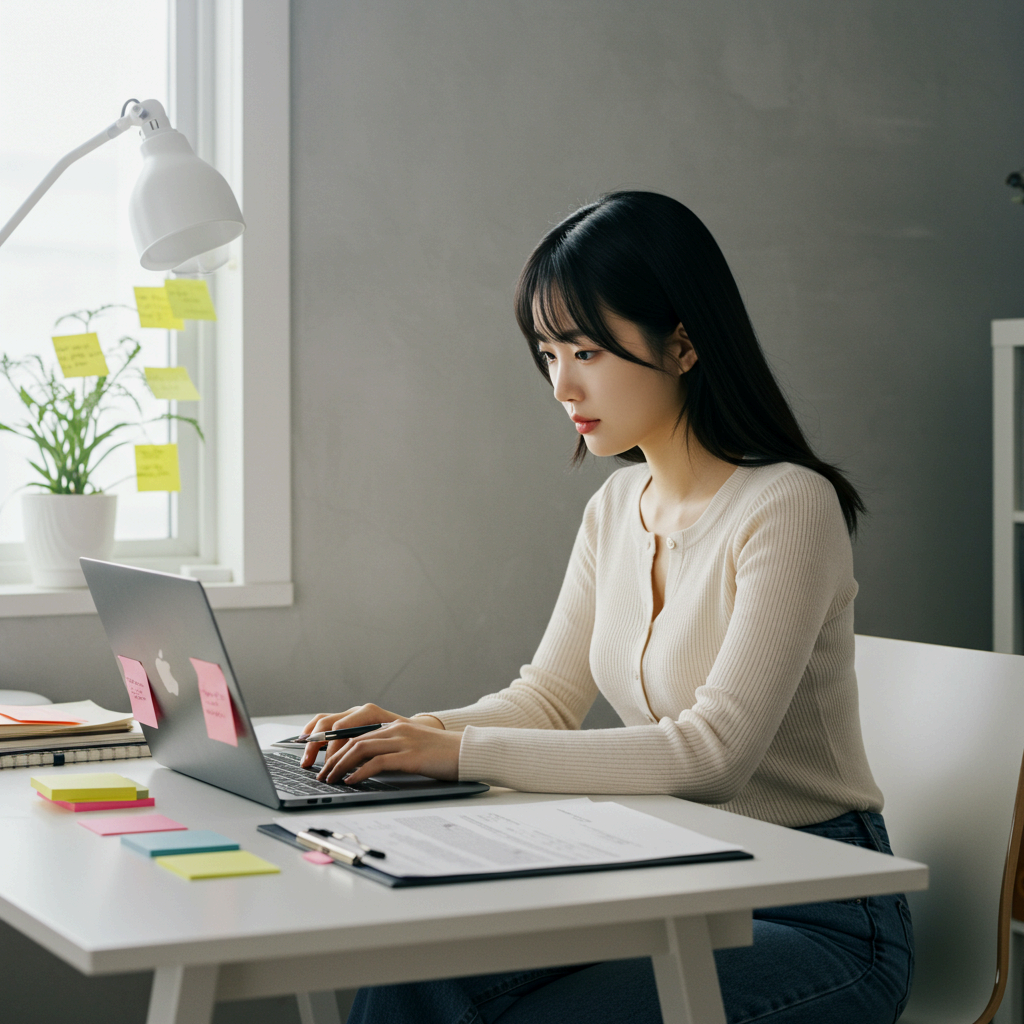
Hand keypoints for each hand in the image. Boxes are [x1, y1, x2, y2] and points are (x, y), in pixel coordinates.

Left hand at [316, 719, 462, 784]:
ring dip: (340, 765)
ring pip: (360, 749)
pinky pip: (377, 763)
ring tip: (330, 780)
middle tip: (321, 774)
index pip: (355, 733)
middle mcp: (395, 729)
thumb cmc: (442, 754)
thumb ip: (391, 750)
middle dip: (331, 758)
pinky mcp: (410, 755)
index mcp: (394, 725)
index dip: (335, 746)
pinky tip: (351, 782)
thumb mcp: (413, 747)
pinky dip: (359, 773)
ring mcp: (402, 741)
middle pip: (352, 740)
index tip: (323, 760)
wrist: (468, 752)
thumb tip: (365, 766)